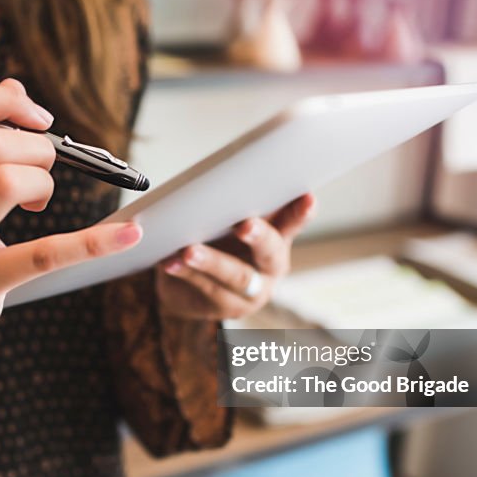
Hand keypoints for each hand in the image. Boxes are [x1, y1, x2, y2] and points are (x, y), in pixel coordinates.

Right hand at [0, 78, 141, 354]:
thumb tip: (14, 86)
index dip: (6, 102)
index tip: (38, 119)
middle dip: (35, 147)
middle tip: (42, 169)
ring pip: (6, 181)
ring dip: (43, 180)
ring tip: (39, 199)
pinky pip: (44, 252)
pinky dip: (94, 242)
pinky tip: (129, 234)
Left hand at [156, 193, 314, 319]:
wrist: (186, 285)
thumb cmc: (214, 241)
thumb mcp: (227, 221)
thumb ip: (237, 202)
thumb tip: (229, 169)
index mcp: (277, 240)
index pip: (293, 223)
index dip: (302, 212)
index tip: (307, 197)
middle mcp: (270, 269)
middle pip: (269, 253)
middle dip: (258, 237)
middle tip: (244, 224)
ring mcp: (249, 293)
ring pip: (234, 276)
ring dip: (211, 261)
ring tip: (189, 250)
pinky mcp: (223, 307)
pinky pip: (204, 288)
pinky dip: (185, 273)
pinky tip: (168, 262)